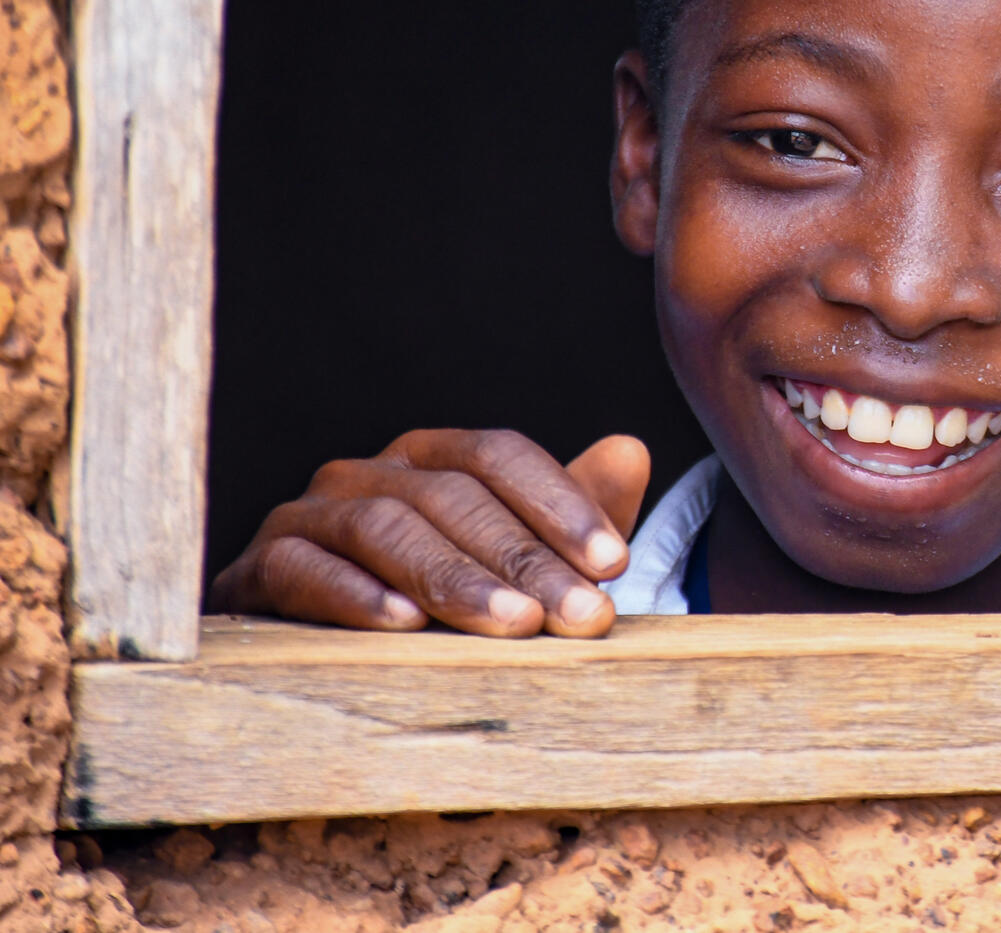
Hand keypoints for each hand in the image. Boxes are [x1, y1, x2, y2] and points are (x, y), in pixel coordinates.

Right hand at [209, 430, 650, 636]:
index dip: (560, 504)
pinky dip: (355, 594)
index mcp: (431, 459)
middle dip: (526, 558)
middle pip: (453, 496)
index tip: (616, 563)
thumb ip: (577, 513)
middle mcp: (367, 474)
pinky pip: (302, 570)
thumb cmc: (440, 604)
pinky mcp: (256, 573)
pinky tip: (406, 625)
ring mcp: (306, 518)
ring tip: (513, 623)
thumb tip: (631, 451)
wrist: (325, 662)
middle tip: (582, 615)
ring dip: (454, 577)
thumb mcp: (520, 564)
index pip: (499, 456)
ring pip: (384, 527)